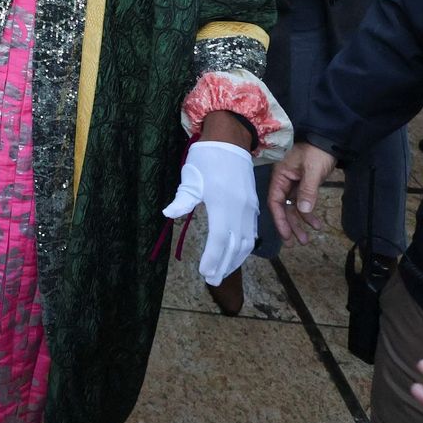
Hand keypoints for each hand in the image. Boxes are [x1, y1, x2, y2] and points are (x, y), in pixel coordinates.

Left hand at [161, 140, 257, 285]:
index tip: (204, 272)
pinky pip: (251, 232)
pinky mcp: (254, 205)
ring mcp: (250, 208)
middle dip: (224, 265)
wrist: (231, 141)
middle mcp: (240, 210)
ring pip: (246, 242)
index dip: (213, 258)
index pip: (219, 240)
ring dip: (236, 259)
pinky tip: (236, 254)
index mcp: (223, 204)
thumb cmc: (207, 159)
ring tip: (223, 272)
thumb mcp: (191, 178)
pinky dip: (244, 247)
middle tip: (212, 280)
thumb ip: (182, 199)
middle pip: (235, 246)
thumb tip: (168, 214)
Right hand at [267, 141, 335, 244]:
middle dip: (290, 225)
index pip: (275, 201)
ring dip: (299, 222)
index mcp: (280, 176)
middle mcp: (284, 181)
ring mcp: (294, 183)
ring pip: (293, 207)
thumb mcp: (313, 170)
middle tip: (296, 242)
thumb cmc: (317, 151)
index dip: (279, 219)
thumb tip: (303, 210)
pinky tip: (315, 223)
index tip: (286, 235)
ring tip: (307, 238)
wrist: (329, 138)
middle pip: (283, 207)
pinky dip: (308, 213)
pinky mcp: (304, 184)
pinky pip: (302, 202)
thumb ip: (308, 190)